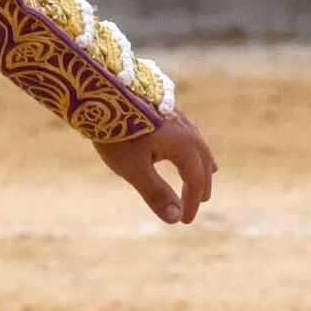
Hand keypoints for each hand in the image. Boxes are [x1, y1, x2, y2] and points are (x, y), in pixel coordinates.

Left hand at [96, 114, 217, 226]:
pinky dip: (192, 147)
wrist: (101, 89)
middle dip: (200, 185)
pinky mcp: (164, 108)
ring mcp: (176, 116)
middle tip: (199, 203)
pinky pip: (188, 133)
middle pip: (202, 162)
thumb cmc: (116, 131)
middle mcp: (186, 130)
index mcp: (184, 145)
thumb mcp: (134, 168)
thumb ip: (156, 193)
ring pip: (197, 145)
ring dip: (201, 164)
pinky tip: (185, 144)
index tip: (185, 221)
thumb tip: (175, 219)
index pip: (195, 181)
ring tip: (209, 174)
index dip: (191, 203)